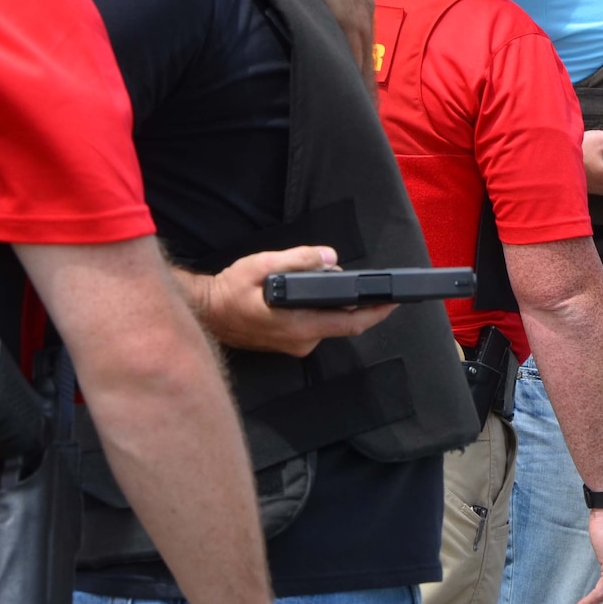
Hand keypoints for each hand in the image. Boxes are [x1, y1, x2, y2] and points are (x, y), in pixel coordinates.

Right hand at [175, 245, 396, 356]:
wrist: (206, 313)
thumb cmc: (230, 291)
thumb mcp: (262, 265)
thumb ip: (299, 260)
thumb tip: (330, 258)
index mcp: (299, 326)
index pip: (349, 323)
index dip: (376, 312)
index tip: (395, 300)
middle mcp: (302, 341)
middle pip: (343, 322)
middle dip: (358, 302)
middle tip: (367, 281)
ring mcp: (296, 345)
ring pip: (328, 322)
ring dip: (336, 303)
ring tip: (332, 278)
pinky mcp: (290, 342)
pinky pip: (316, 324)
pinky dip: (322, 308)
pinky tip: (315, 291)